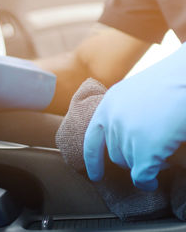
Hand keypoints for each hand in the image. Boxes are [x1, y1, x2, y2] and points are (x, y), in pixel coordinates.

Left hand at [84, 43, 185, 190]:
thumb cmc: (172, 82)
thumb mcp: (138, 93)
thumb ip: (126, 112)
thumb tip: (125, 138)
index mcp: (109, 104)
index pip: (92, 138)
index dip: (92, 160)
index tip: (95, 176)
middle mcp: (113, 119)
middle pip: (115, 155)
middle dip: (131, 160)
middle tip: (151, 155)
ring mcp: (128, 134)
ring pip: (130, 164)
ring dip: (144, 165)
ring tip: (162, 156)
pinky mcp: (145, 148)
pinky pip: (141, 175)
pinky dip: (146, 182)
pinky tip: (152, 183)